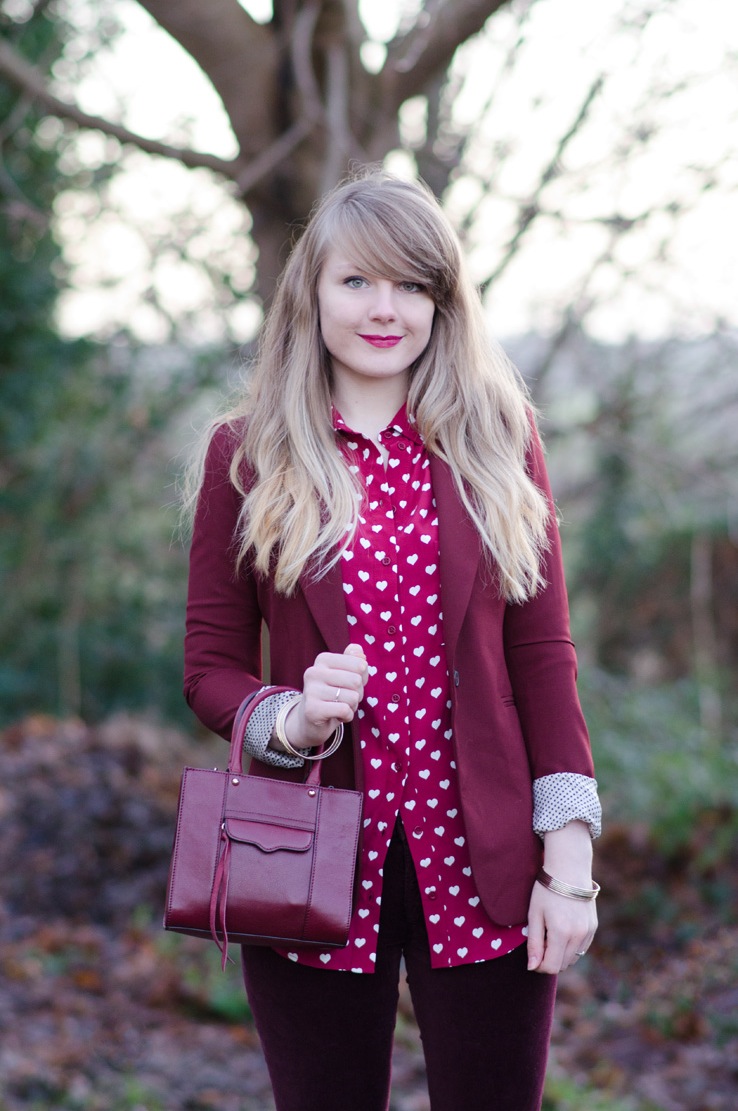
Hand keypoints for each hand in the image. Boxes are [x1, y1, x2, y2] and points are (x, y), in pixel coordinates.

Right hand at [280, 643, 367, 750]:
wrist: (310, 721)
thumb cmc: (332, 694)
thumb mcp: (345, 675)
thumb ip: (353, 660)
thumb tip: (360, 653)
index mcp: (323, 659)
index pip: (360, 664)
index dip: (362, 678)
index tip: (349, 685)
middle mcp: (314, 672)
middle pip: (356, 681)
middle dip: (358, 694)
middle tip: (344, 698)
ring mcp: (311, 690)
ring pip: (352, 697)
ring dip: (352, 706)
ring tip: (339, 707)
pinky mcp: (312, 709)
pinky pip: (345, 710)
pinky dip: (347, 716)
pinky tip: (337, 716)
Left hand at [526, 820, 597, 973]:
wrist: (569, 868)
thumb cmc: (546, 890)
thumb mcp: (534, 914)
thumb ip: (534, 943)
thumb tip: (532, 967)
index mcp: (561, 933)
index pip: (551, 966)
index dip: (539, 966)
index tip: (532, 956)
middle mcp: (578, 935)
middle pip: (562, 965)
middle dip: (549, 960)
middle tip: (540, 942)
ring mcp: (588, 932)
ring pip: (573, 958)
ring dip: (561, 954)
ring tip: (550, 934)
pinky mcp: (593, 927)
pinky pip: (581, 948)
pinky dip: (571, 946)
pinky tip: (562, 931)